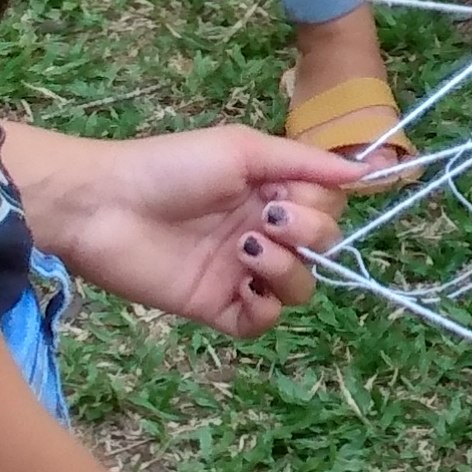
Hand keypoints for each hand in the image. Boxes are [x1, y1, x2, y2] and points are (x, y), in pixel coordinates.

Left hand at [7, 123, 375, 339]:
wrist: (101, 206)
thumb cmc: (170, 166)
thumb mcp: (243, 150)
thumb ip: (306, 163)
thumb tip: (370, 172)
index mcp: (271, 191)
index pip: (328, 207)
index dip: (321, 206)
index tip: (286, 196)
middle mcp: (263, 232)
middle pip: (322, 248)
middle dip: (306, 234)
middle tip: (263, 221)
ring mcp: (240, 272)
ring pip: (300, 287)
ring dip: (288, 271)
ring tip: (248, 252)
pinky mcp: (215, 307)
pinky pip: (262, 322)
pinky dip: (265, 309)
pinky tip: (244, 286)